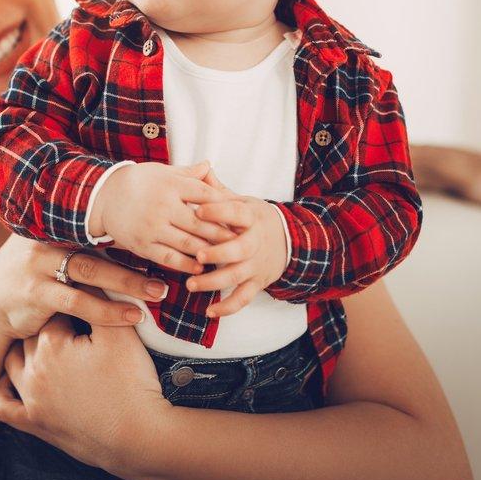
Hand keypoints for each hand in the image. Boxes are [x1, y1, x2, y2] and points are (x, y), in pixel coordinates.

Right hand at [0, 234, 171, 340]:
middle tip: (170, 267)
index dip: (131, 231)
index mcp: (54, 227)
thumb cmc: (30, 277)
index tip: (165, 236)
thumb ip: (79, 241)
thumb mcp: (49, 251)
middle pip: (99, 247)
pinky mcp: (36, 294)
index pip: (97, 225)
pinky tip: (131, 318)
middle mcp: (46, 241)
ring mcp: (39, 266)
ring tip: (158, 292)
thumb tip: (122, 233)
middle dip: (137, 258)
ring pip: (91, 272)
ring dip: (128, 283)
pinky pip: (78, 303)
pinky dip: (108, 311)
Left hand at [0, 314, 164, 473]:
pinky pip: (4, 405)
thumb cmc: (133, 383)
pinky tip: (14, 381)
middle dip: (49, 329)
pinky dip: (4, 390)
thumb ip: (100, 300)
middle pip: (32, 335)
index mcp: (51, 343)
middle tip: (72, 329)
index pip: (54, 311)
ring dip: (25, 353)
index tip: (85, 311)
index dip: (73, 309)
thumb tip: (86, 275)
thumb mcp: (120, 334)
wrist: (140, 438)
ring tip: (47, 347)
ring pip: (12, 364)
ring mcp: (30, 399)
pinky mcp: (34, 425)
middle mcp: (33, 370)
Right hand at [91, 162, 236, 274]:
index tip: (241, 215)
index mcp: (170, 184)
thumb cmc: (138, 182)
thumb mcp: (161, 171)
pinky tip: (199, 267)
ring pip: (188, 243)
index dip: (225, 206)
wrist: (103, 196)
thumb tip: (209, 166)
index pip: (205, 195)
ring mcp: (152, 227)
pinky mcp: (143, 244)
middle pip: (201, 222)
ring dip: (209, 251)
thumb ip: (187, 173)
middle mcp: (162, 205)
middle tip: (241, 241)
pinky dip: (186, 264)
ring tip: (225, 256)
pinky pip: (169, 258)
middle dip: (223, 233)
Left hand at [185, 190, 287, 317]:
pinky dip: (227, 307)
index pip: (236, 212)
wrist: (289, 241)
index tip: (197, 209)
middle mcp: (255, 242)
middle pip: (238, 250)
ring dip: (215, 282)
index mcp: (250, 217)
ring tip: (191, 285)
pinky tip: (209, 311)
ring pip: (237, 276)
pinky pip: (243, 298)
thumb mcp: (242, 201)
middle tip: (197, 255)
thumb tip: (201, 168)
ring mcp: (256, 265)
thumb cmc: (254, 219)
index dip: (218, 210)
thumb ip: (219, 190)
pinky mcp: (257, 283)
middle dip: (218, 253)